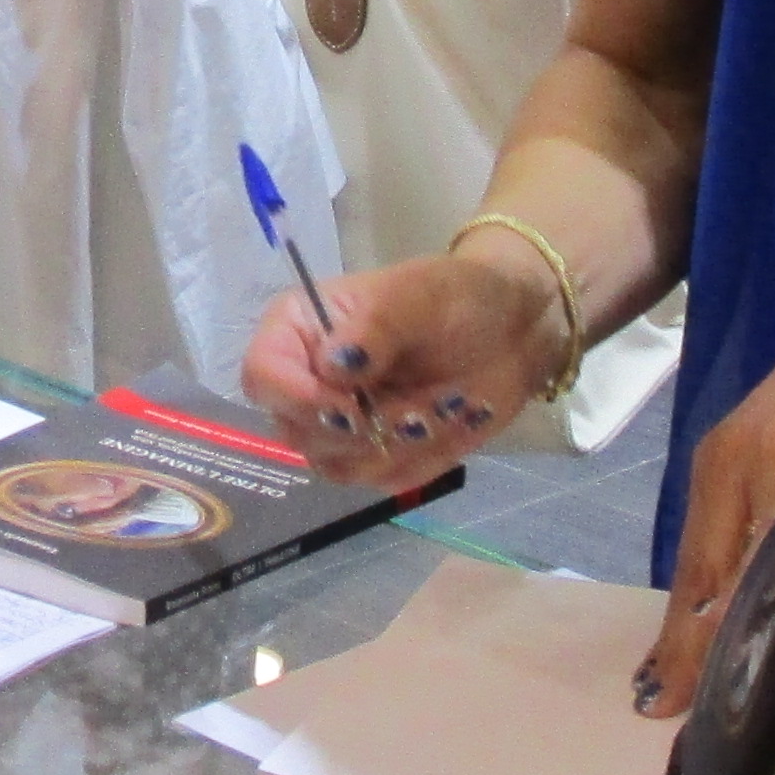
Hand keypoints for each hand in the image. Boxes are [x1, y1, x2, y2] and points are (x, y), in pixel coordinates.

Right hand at [233, 245, 551, 485]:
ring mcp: (341, 426)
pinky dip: (423, 458)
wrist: (512, 330)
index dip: (297, 399)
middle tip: (417, 405)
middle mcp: (309, 382)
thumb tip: (333, 367)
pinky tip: (449, 421)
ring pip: (338, 466)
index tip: (353, 404)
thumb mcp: (418, 294)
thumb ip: (375, 327)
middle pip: (295, 433)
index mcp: (300, 330)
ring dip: (398, 443)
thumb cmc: (456, 297)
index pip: (262, 376)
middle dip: (360, 428)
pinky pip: (383, 480)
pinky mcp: (378, 457)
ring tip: (442, 405)